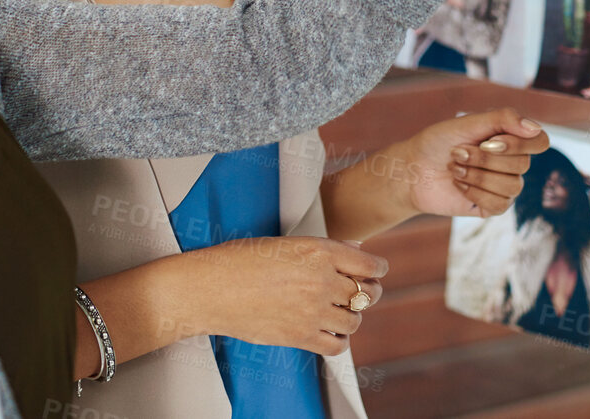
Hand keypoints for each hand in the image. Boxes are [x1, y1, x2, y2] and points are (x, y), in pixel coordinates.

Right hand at [187, 236, 385, 356]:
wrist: (211, 288)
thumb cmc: (241, 260)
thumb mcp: (285, 243)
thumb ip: (321, 250)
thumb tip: (352, 250)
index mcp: (319, 250)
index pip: (369, 264)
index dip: (378, 269)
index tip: (377, 272)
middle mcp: (321, 280)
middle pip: (367, 293)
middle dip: (370, 292)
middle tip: (364, 292)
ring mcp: (312, 310)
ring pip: (355, 320)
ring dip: (352, 317)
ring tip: (342, 312)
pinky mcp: (300, 336)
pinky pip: (337, 345)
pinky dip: (339, 341)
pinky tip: (331, 333)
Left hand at [391, 108, 548, 217]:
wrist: (413, 169)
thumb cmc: (439, 141)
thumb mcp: (468, 123)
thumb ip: (503, 119)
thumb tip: (534, 127)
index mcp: (510, 138)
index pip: (540, 142)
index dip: (518, 144)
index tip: (488, 141)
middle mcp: (512, 161)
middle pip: (523, 164)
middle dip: (484, 159)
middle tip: (457, 153)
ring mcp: (504, 185)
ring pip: (512, 186)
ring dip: (477, 176)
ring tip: (455, 169)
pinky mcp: (493, 206)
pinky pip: (500, 204)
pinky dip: (475, 192)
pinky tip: (459, 185)